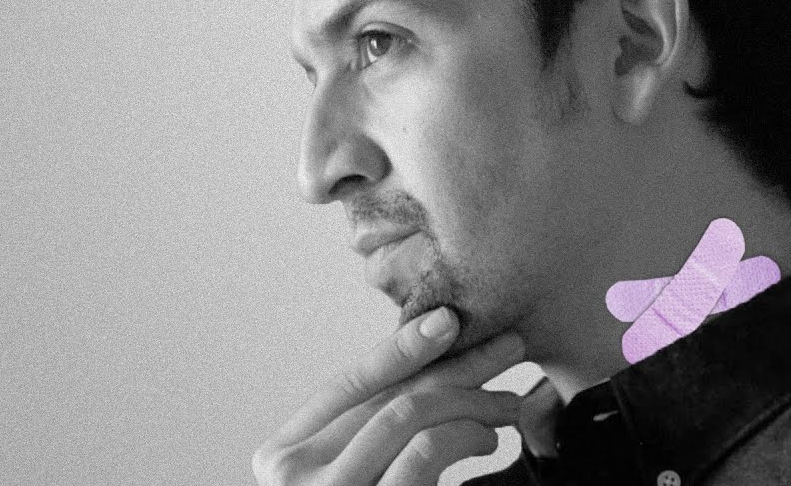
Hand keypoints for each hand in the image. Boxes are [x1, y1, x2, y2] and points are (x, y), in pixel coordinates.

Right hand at [252, 308, 525, 485]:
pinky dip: (463, 434)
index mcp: (282, 454)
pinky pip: (422, 453)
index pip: (349, 383)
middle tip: (506, 345)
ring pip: (409, 414)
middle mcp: (292, 474)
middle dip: (454, 363)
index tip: (452, 320)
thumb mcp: (352, 475)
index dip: (401, 346)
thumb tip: (432, 369)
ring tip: (508, 403)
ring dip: (471, 399)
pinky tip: (487, 436)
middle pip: (386, 394)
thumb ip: (370, 433)